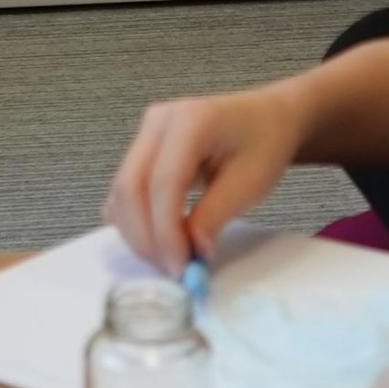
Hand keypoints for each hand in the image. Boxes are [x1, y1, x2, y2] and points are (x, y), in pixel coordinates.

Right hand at [105, 87, 303, 273]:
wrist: (266, 118)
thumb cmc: (264, 144)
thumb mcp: (249, 184)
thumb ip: (214, 217)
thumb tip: (189, 253)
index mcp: (191, 120)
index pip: (163, 182)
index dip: (166, 230)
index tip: (180, 266)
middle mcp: (158, 121)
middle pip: (131, 186)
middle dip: (145, 236)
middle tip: (172, 269)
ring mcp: (145, 133)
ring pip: (121, 192)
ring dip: (137, 233)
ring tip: (169, 259)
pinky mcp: (140, 149)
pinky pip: (123, 191)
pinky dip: (134, 221)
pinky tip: (158, 240)